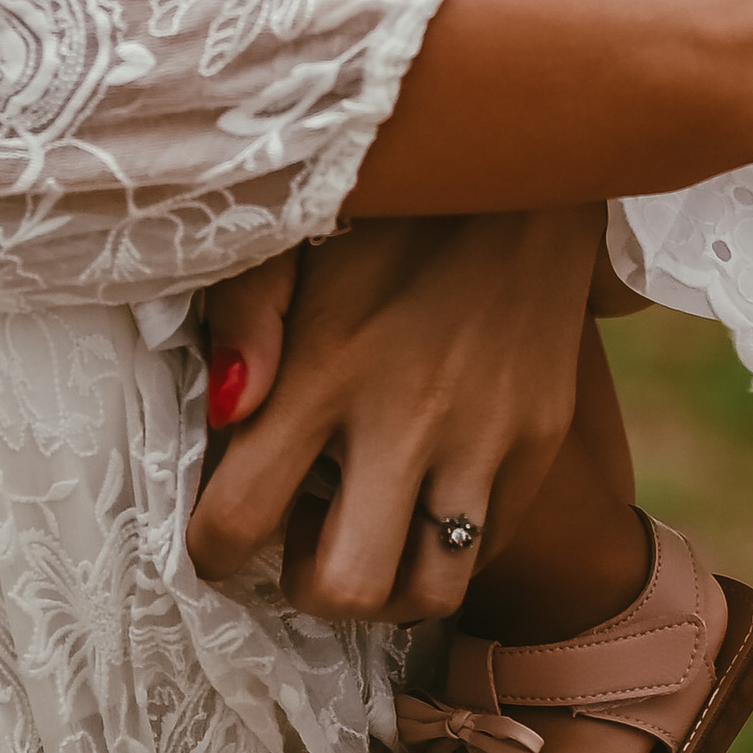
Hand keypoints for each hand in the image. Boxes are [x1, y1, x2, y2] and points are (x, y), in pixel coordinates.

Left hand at [188, 208, 603, 621]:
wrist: (533, 161)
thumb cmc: (393, 201)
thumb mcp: (295, 230)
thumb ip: (244, 313)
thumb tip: (225, 409)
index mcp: (326, 367)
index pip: (240, 517)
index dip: (211, 550)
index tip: (217, 534)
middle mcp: (407, 417)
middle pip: (343, 587)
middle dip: (302, 587)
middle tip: (296, 537)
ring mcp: (486, 437)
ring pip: (431, 590)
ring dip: (384, 586)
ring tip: (363, 531)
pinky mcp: (541, 439)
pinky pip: (492, 541)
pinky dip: (449, 544)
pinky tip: (423, 494)